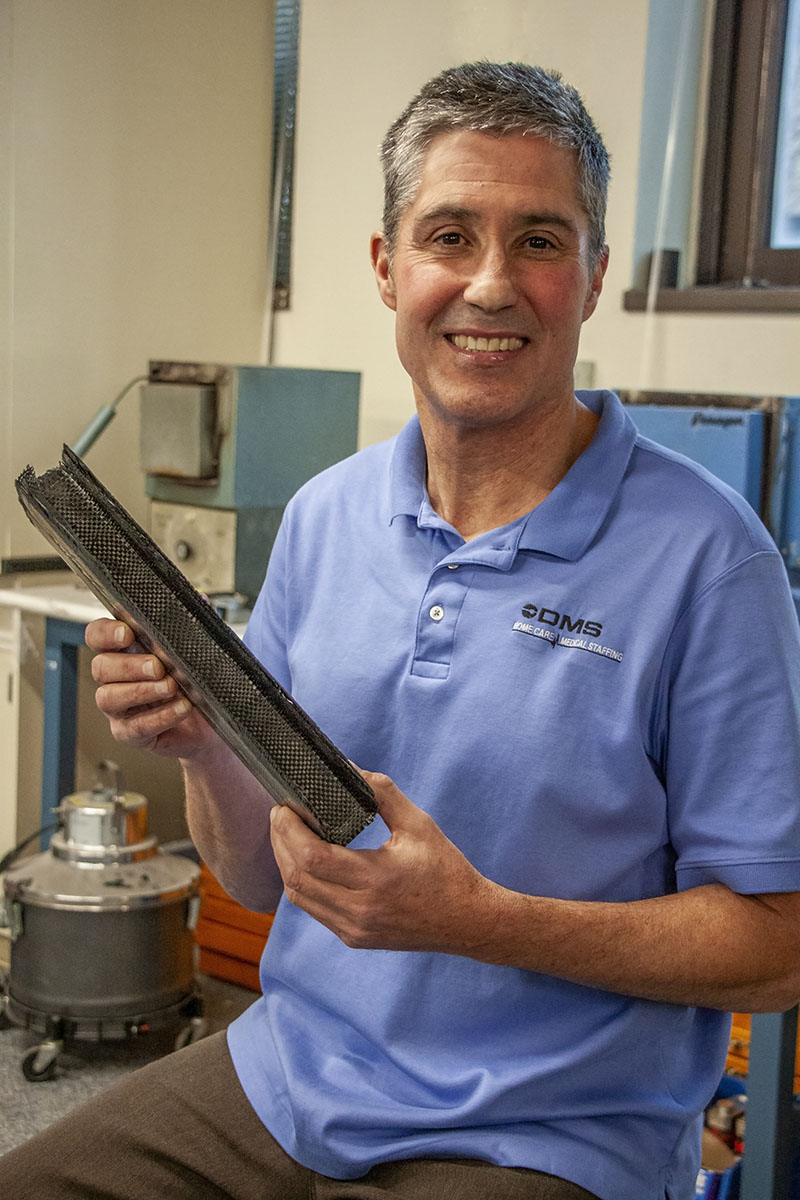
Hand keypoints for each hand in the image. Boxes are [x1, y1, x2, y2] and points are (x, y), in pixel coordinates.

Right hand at [86, 617, 217, 758]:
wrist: (212, 723)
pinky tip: (181, 708)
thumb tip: (201, 598)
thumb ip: (193, 623)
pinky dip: (160, 716)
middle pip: (100, 667)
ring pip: (109, 698)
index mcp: (125, 651)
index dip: (105, 634)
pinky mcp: (132, 733)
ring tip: (171, 687)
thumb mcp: (198, 650)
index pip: (97, 636)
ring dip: (141, 691)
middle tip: (158, 665)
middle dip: (128, 665)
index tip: (127, 633)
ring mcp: (120, 708)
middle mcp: (116, 678)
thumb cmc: (196, 682)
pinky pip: (135, 727)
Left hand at [269, 770, 498, 954]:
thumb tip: (348, 769)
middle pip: (297, 878)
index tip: (284, 807)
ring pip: (299, 897)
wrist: (468, 921)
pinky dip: (302, 883)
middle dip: (280, 842)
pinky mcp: (354, 938)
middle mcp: (360, 910)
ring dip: (286, 864)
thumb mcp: (419, 824)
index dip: (289, 831)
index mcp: (377, 879)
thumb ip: (382, 793)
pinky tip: (306, 861)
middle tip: (280, 814)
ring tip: (287, 834)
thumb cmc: (447, 870)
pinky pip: (313, 909)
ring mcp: (354, 929)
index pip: (313, 857)